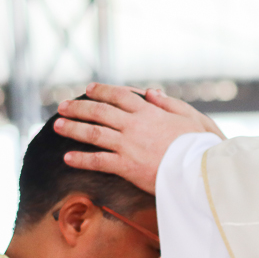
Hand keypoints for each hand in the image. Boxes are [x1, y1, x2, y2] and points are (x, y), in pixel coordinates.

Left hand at [54, 83, 224, 194]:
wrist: (201, 169)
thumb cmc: (201, 144)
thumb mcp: (191, 116)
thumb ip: (168, 103)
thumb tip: (150, 91)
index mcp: (149, 111)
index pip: (119, 96)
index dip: (102, 91)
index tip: (89, 89)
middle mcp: (134, 125)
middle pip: (100, 112)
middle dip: (79, 107)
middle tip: (62, 106)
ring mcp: (128, 145)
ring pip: (94, 133)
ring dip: (73, 129)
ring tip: (57, 126)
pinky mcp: (127, 166)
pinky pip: (98, 161)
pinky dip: (81, 159)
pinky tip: (67, 159)